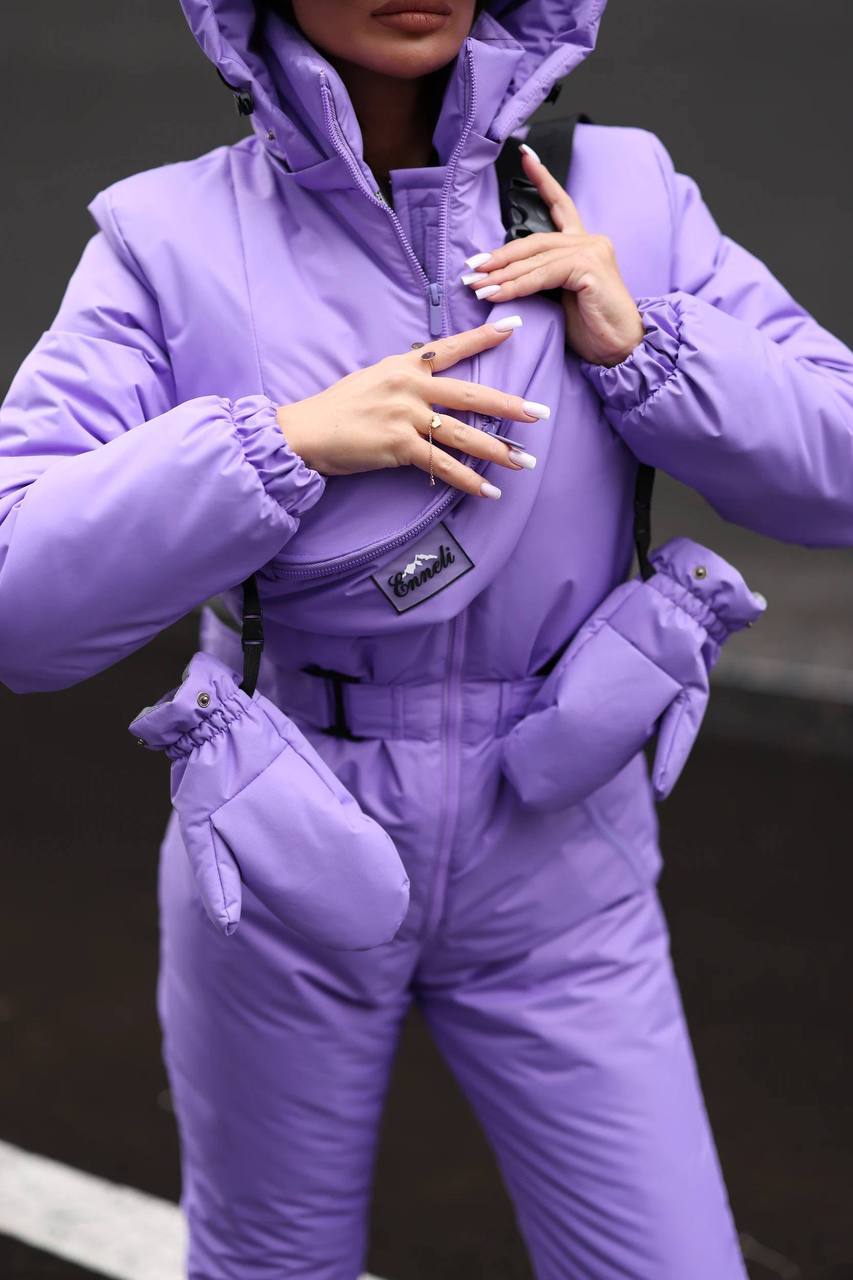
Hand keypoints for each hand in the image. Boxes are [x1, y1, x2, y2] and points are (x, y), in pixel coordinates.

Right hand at [275, 319, 548, 498]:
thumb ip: (406, 379)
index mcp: (405, 365)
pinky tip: (490, 491)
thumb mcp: (373, 378)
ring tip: (525, 462)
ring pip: (464, 435)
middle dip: (510, 406)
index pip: (452, 348)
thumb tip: (433, 386)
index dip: (485, 338)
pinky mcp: (399, 447)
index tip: (514, 328)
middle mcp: (410, 386)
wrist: (307, 431)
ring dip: (498, 451)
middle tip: (540, 413)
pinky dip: (468, 481)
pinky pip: (443, 466)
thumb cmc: (337, 407)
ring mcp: (406, 416)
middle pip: (472, 395)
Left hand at [462, 145, 644, 366]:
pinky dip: (517, 286)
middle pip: (535, 240)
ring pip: (535, 258)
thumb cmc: (593, 328)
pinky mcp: (590, 268)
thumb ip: (542, 278)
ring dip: (502, 275)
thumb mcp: (561, 298)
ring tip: (477, 286)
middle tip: (471, 269)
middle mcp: (590, 241)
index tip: (525, 155)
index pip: (561, 205)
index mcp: (584, 244)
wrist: (621, 349)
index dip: (543, 180)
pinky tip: (498, 295)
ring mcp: (592, 251)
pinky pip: (544, 275)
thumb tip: (503, 276)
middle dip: (499, 255)